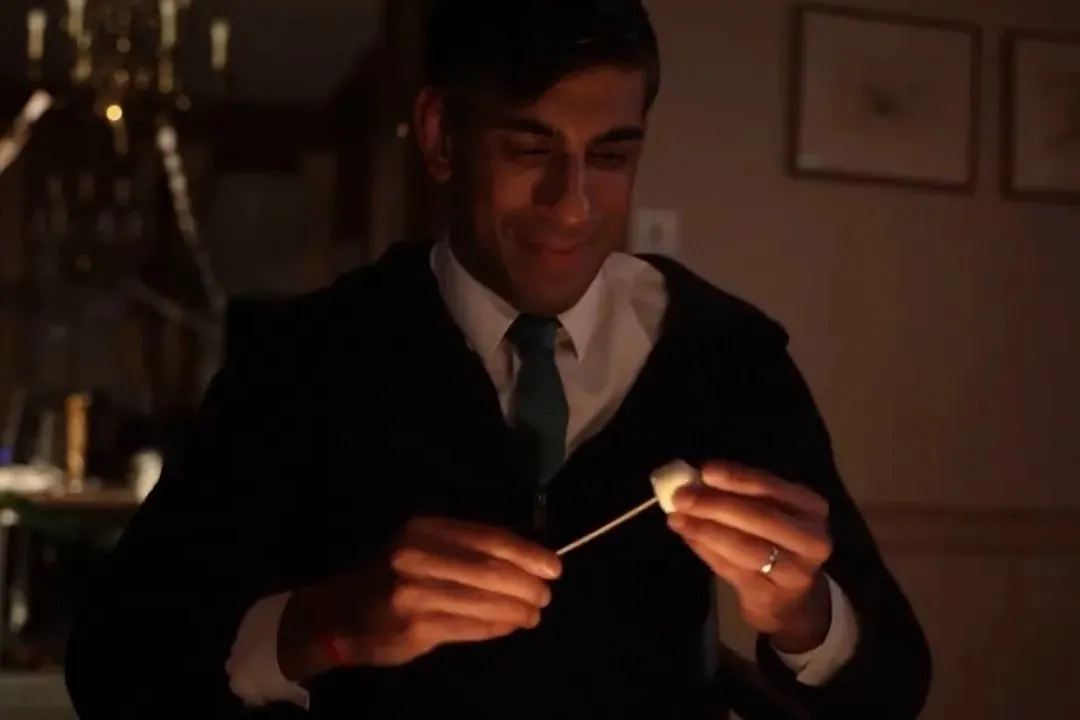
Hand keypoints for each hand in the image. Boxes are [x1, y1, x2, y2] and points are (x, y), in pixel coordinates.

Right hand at [278, 517, 560, 681]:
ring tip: (533, 614)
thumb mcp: (423, 546)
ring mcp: (415, 592)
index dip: (527, 553)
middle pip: (490, 570)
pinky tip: (510, 626)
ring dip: (517, 610)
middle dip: (526, 585)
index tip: (553, 567)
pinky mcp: (415, 626)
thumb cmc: (392, 575)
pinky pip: (470, 626)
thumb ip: (467, 550)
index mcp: (426, 528)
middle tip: (546, 596)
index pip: (489, 538)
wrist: (340, 613)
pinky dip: (497, 626)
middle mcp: (419, 555)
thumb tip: (528, 561)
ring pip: (484, 601)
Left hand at [667, 462, 832, 653]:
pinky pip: (733, 569)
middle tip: (680, 497)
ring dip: (705, 530)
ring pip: (745, 546)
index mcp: (811, 506)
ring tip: (677, 519)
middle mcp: (811, 538)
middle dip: (715, 505)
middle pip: (759, 518)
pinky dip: (706, 551)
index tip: (705, 471)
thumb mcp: (767, 512)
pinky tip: (688, 537)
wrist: (791, 598)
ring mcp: (795, 571)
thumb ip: (736, 496)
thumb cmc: (773, 542)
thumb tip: (694, 481)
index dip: (736, 479)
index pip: (771, 488)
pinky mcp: (771, 595)